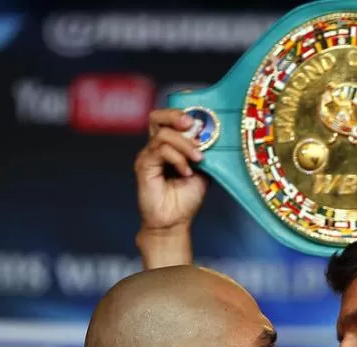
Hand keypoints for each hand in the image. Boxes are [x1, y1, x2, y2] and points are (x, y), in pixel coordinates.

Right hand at [134, 109, 208, 234]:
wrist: (173, 222)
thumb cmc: (186, 199)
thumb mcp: (203, 171)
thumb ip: (204, 153)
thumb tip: (212, 136)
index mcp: (169, 146)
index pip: (169, 119)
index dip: (182, 115)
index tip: (200, 123)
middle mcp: (155, 147)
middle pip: (157, 117)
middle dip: (175, 116)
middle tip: (192, 125)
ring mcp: (148, 156)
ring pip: (163, 135)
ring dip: (185, 145)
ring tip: (198, 159)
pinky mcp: (144, 166)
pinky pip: (159, 151)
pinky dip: (177, 158)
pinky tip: (187, 171)